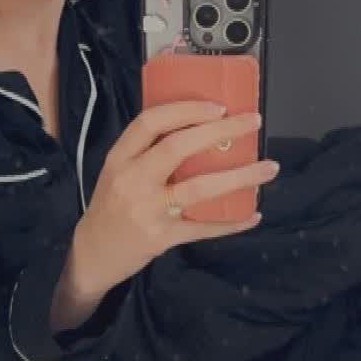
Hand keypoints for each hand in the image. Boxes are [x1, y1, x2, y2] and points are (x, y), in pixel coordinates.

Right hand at [73, 101, 278, 291]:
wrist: (92, 254)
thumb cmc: (110, 207)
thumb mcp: (117, 172)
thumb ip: (146, 153)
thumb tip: (198, 128)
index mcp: (120, 158)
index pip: (151, 122)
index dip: (186, 110)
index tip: (219, 106)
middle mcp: (132, 180)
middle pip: (178, 147)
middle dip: (220, 131)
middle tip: (252, 122)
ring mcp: (147, 210)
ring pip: (199, 188)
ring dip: (240, 177)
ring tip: (269, 168)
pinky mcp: (161, 238)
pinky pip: (203, 227)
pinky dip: (231, 222)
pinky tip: (252, 215)